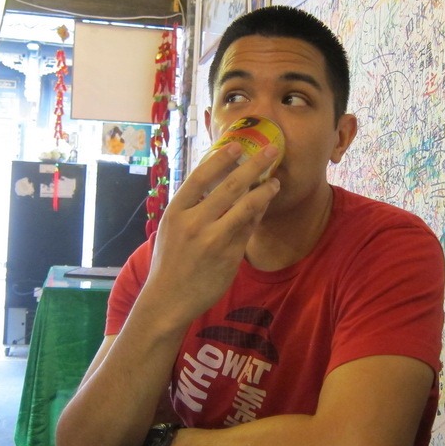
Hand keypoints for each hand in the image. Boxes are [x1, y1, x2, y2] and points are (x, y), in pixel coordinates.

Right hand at [139, 142, 280, 327]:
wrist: (168, 299)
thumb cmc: (170, 260)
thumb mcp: (172, 228)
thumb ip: (191, 206)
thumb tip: (216, 179)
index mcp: (176, 212)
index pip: (200, 177)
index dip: (221, 159)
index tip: (237, 145)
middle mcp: (194, 223)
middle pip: (229, 187)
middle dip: (254, 165)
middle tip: (271, 151)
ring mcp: (213, 241)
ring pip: (246, 208)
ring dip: (264, 191)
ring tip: (275, 182)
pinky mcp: (229, 257)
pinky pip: (249, 229)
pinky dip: (258, 214)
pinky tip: (265, 205)